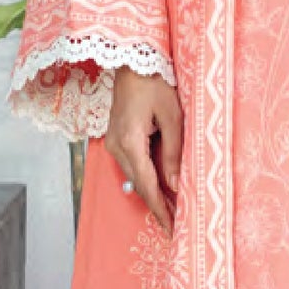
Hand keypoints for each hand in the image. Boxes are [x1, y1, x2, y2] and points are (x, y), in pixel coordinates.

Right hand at [104, 66, 182, 238]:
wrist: (133, 60)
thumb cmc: (156, 83)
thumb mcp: (173, 116)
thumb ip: (173, 152)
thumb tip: (175, 185)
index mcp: (130, 141)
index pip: (146, 184)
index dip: (160, 209)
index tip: (172, 228)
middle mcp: (116, 146)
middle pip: (138, 184)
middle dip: (157, 206)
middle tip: (175, 227)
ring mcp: (113, 142)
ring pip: (134, 176)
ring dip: (152, 193)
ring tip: (171, 211)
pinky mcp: (116, 137)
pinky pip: (131, 164)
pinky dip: (146, 178)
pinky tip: (160, 187)